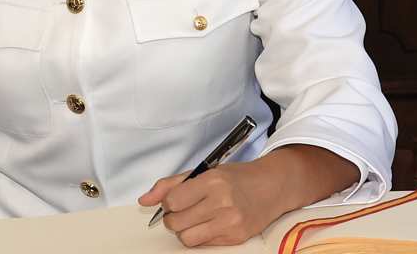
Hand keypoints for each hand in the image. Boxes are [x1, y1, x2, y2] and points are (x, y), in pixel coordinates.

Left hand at [138, 159, 280, 246]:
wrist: (272, 187)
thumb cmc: (237, 178)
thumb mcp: (205, 171)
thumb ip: (171, 184)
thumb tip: (144, 200)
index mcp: (212, 180)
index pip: (172, 201)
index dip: (170, 202)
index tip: (178, 199)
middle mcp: (221, 201)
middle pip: (175, 222)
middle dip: (175, 217)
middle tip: (187, 209)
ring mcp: (229, 222)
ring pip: (186, 238)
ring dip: (186, 230)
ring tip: (198, 218)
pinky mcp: (235, 237)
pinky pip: (203, 245)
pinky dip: (201, 236)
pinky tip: (212, 224)